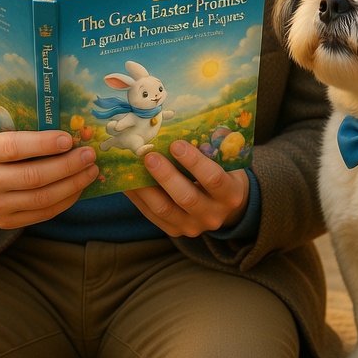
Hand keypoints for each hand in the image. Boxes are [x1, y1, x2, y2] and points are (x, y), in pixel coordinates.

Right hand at [0, 130, 98, 228]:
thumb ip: (22, 133)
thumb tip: (68, 134)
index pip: (15, 148)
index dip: (44, 144)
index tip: (69, 139)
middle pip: (33, 177)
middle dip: (67, 166)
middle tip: (89, 155)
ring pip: (42, 198)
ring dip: (72, 184)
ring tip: (91, 171)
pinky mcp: (6, 222)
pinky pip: (43, 213)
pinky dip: (65, 200)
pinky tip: (78, 187)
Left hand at [125, 141, 249, 236]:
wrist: (226, 206)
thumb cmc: (224, 173)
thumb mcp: (225, 163)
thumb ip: (209, 150)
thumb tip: (175, 126)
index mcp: (230, 194)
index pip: (213, 179)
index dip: (194, 162)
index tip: (176, 144)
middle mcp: (213, 215)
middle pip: (186, 197)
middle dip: (165, 175)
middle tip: (149, 156)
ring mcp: (193, 226)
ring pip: (164, 209)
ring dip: (146, 188)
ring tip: (132, 168)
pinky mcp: (175, 231)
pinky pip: (152, 215)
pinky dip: (138, 198)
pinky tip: (127, 182)